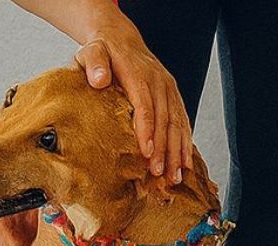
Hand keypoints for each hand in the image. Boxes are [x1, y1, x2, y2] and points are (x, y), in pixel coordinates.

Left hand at [75, 24, 191, 183]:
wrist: (121, 38)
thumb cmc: (103, 51)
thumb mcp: (93, 51)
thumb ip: (95, 63)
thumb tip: (99, 79)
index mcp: (139, 74)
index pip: (145, 105)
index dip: (147, 130)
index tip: (146, 153)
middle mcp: (159, 81)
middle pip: (164, 119)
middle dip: (164, 149)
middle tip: (159, 174)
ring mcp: (168, 88)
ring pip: (176, 123)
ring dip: (177, 151)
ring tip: (175, 176)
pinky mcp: (173, 95)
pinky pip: (182, 120)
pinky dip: (185, 142)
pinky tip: (185, 162)